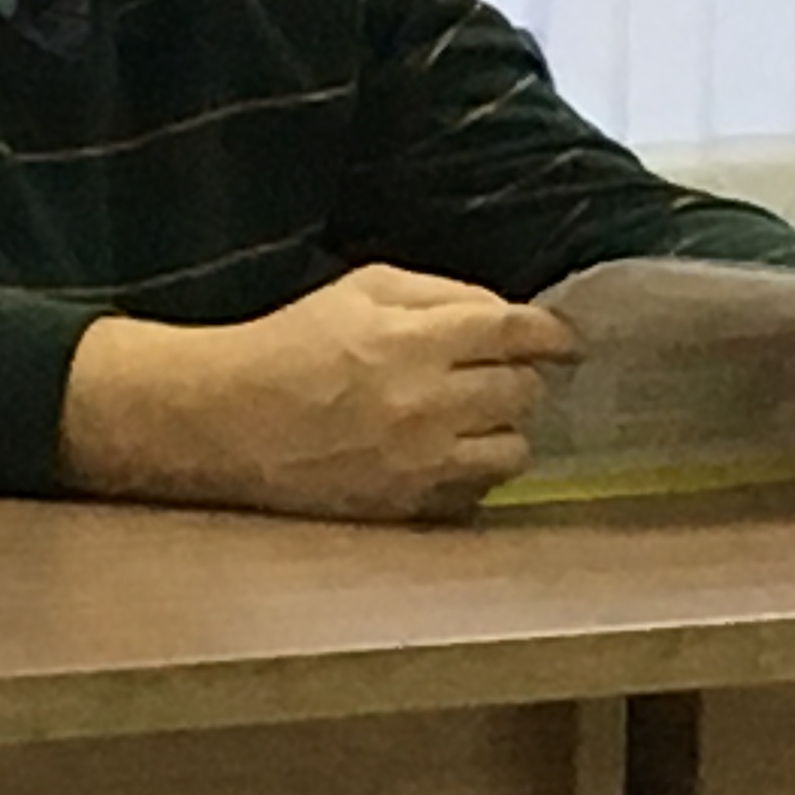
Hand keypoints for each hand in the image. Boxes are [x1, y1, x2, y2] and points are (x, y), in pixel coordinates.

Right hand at [58, 265, 582, 521]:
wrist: (229, 420)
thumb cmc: (291, 342)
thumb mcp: (360, 288)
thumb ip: (439, 292)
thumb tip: (503, 313)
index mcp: (415, 340)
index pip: (515, 332)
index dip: (552, 334)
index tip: (565, 341)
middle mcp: (429, 405)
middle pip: (524, 391)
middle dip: (521, 377)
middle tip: (499, 372)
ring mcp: (423, 463)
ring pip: (516, 450)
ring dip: (504, 428)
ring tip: (473, 417)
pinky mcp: (410, 506)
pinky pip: (479, 492)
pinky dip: (475, 469)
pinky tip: (446, 452)